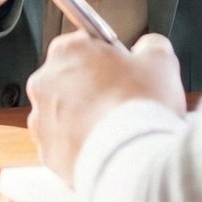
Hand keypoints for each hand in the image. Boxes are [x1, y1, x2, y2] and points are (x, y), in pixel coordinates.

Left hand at [28, 32, 186, 182]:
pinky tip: (106, 147)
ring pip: (65, 114)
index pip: (83, 44)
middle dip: (92, 88)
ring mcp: (41, 121)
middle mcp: (45, 82)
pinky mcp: (47, 153)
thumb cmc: (140, 105)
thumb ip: (150, 46)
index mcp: (67, 51)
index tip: (123, 69)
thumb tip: (147, 49)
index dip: (107, 57)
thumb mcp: (160, 60)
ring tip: (116, 129)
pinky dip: (81, 146)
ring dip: (85, 118)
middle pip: (71, 79)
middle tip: (123, 100)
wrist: (131, 158)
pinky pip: (65, 145)